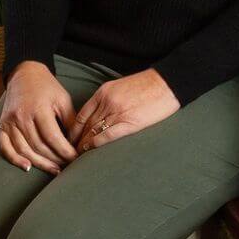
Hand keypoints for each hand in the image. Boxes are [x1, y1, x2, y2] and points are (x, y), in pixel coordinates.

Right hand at [0, 60, 76, 173]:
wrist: (24, 75)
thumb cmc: (47, 88)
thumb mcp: (63, 99)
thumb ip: (70, 121)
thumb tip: (77, 143)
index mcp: (39, 109)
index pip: (52, 137)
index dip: (64, 151)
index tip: (75, 158)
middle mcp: (21, 117)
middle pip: (38, 146)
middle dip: (54, 159)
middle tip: (67, 166)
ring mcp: (9, 123)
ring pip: (24, 150)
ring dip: (40, 163)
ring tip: (54, 170)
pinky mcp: (2, 126)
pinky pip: (6, 148)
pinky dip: (15, 160)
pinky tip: (28, 168)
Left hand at [66, 68, 180, 154]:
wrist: (168, 83)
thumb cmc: (150, 85)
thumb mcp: (122, 86)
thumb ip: (109, 99)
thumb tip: (102, 114)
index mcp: (104, 92)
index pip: (81, 114)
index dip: (73, 130)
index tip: (71, 139)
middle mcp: (107, 102)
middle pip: (84, 125)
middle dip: (75, 140)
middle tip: (70, 151)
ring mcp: (117, 112)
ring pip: (92, 132)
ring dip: (83, 145)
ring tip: (78, 155)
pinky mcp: (129, 122)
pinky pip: (106, 136)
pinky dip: (95, 144)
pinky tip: (90, 150)